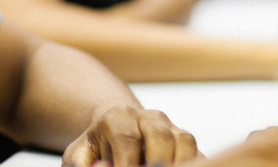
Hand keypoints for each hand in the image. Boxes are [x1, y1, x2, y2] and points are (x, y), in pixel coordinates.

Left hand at [63, 105, 199, 166]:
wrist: (116, 128)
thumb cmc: (96, 148)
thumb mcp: (79, 155)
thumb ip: (80, 165)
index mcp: (118, 117)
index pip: (126, 140)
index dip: (127, 163)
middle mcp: (148, 116)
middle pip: (160, 136)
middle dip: (158, 162)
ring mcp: (170, 126)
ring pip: (185, 141)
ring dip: (180, 162)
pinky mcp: (185, 140)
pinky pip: (197, 152)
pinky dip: (193, 163)